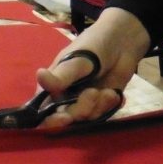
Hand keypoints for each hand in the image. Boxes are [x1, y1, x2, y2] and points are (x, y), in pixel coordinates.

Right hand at [35, 7, 149, 127]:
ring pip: (87, 119)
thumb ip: (62, 74)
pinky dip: (109, 107)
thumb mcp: (78, 59)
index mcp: (51, 88)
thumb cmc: (94, 45)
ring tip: (108, 90)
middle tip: (94, 93)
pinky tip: (113, 93)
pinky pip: (103, 116)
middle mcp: (64, 99)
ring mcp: (83, 104)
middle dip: (82, 109)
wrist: (122, 42)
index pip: (43, 113)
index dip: (51, 121)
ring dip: (99, 106)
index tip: (66, 118)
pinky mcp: (100, 106)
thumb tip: (39, 76)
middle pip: (67, 119)